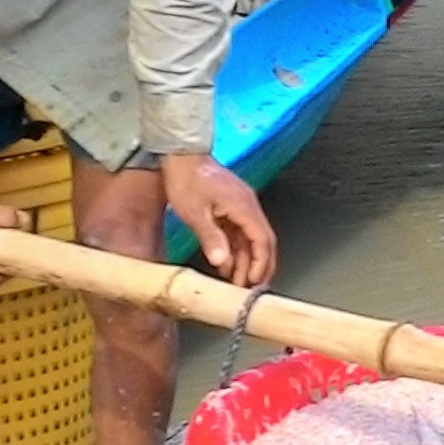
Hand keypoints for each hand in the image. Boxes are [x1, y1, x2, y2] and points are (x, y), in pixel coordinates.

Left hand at [161, 155, 276, 286]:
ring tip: (237, 283)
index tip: (254, 282)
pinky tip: (227, 265)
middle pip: (263, 242)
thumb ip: (210, 238)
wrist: (180, 154)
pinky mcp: (231, 208)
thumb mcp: (195, 212)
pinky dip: (236, 251)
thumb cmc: (186, 178)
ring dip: (247, 262)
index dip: (261, 264)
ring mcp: (240, 207)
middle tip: (251, 289)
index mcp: (244, 207)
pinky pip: (239, 233)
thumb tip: (222, 262)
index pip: (263, 241)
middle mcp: (247, 207)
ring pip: (251, 240)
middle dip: (260, 267)